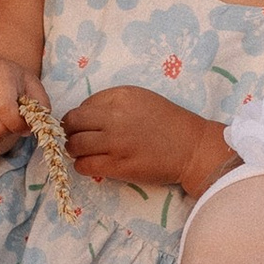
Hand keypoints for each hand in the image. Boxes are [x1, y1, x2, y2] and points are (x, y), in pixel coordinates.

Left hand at [63, 89, 234, 196]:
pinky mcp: (118, 166)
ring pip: (74, 145)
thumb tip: (84, 114)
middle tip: (78, 138)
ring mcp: (115, 143)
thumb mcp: (141, 99)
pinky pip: (84, 166)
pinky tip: (92, 164)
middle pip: (72, 123)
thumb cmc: (168, 122)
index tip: (87, 124)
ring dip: (74, 149)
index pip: (83, 105)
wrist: (192, 148)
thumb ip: (112, 102)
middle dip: (70, 131)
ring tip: (84, 152)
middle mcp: (115, 117)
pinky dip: (82, 165)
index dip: (81, 116)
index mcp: (121, 97)